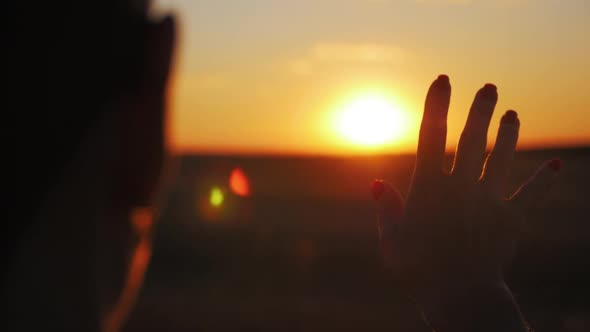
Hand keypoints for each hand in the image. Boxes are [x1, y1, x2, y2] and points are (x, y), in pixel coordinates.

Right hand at [372, 75, 560, 330]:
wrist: (460, 298)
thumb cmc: (418, 270)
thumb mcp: (391, 240)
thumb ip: (385, 209)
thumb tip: (375, 182)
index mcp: (429, 188)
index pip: (431, 136)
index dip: (437, 104)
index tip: (443, 79)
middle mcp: (461, 187)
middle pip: (474, 138)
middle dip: (481, 110)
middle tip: (490, 87)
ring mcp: (489, 201)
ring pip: (502, 158)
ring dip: (509, 134)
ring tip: (513, 113)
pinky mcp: (512, 219)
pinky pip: (531, 195)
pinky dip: (544, 180)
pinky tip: (557, 166)